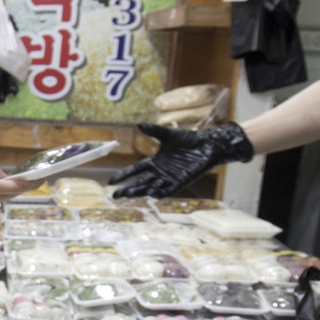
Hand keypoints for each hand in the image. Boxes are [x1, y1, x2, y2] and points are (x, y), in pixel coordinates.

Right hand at [110, 122, 253, 197]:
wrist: (207, 146)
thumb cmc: (189, 140)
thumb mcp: (168, 134)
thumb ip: (154, 131)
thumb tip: (139, 125)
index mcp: (155, 162)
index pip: (135, 170)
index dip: (124, 175)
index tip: (111, 181)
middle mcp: (160, 172)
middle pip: (140, 182)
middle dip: (127, 189)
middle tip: (115, 195)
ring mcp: (169, 178)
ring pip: (150, 188)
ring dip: (139, 191)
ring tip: (127, 194)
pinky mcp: (180, 182)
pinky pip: (167, 190)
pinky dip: (159, 192)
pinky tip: (151, 192)